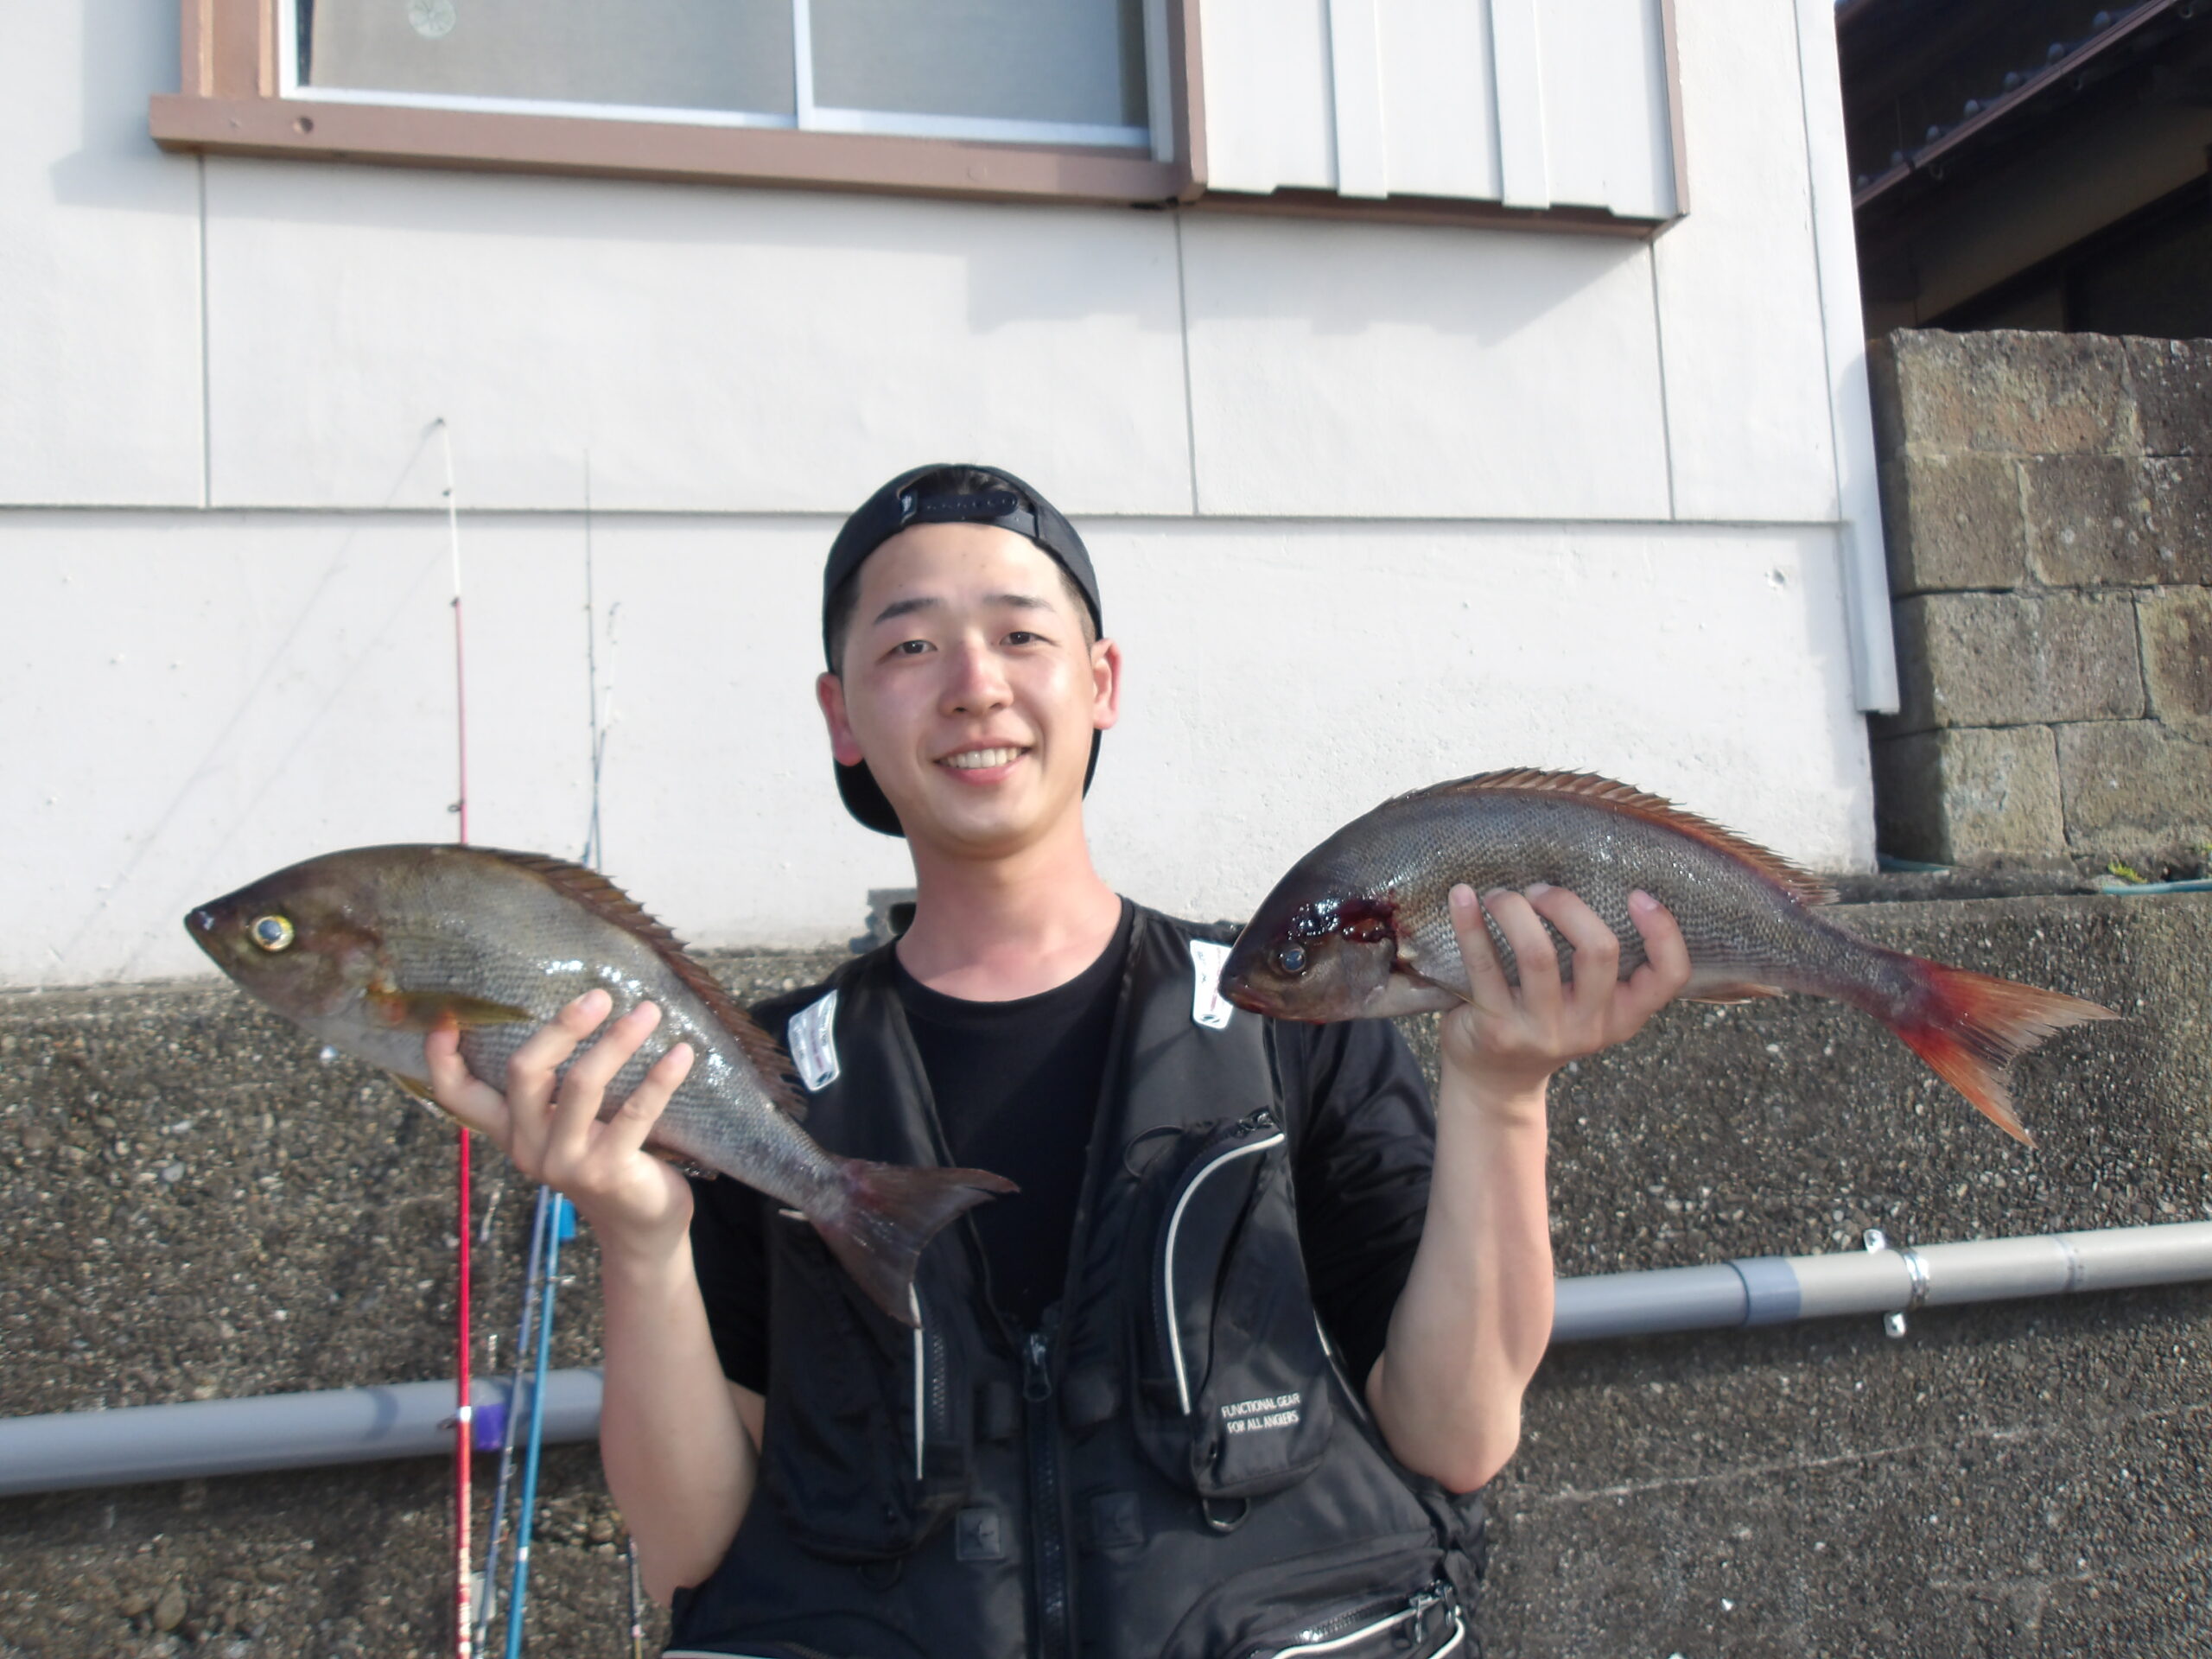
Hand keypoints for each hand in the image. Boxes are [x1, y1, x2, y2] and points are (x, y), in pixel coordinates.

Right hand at [426, 988, 697, 1258]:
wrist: (640, 1227)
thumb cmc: (606, 1159)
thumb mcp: (568, 1126)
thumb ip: (558, 1087)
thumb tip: (580, 1007)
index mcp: (511, 1130)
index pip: (458, 1095)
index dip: (442, 1060)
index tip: (445, 1019)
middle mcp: (528, 1147)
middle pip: (526, 1071)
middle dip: (561, 1026)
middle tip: (600, 995)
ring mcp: (566, 1162)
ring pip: (581, 1084)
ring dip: (618, 1041)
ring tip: (649, 1011)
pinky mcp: (608, 1171)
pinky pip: (636, 1113)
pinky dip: (660, 1078)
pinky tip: (682, 1053)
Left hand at [1438, 884, 1689, 1118]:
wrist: (1494, 1082)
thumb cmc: (1543, 1022)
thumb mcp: (1586, 1005)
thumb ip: (1597, 965)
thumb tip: (1583, 881)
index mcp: (1622, 1016)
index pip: (1669, 977)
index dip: (1664, 932)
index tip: (1637, 895)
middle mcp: (1588, 1026)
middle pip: (1599, 950)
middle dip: (1567, 904)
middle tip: (1539, 891)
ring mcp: (1541, 1030)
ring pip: (1538, 953)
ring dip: (1516, 908)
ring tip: (1500, 895)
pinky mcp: (1496, 1028)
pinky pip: (1484, 964)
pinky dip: (1470, 923)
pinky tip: (1461, 896)